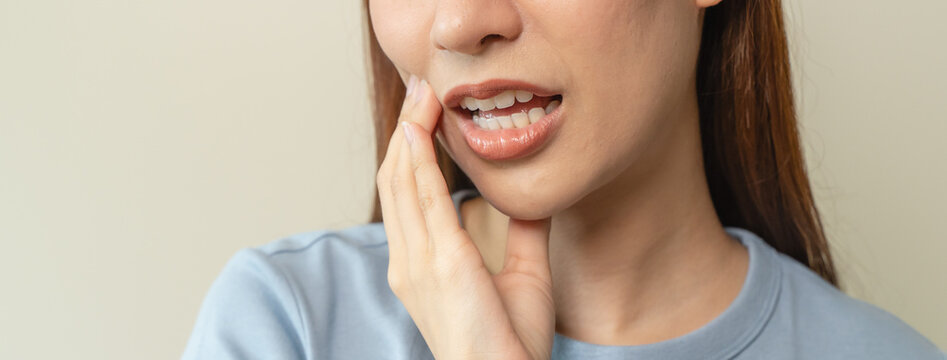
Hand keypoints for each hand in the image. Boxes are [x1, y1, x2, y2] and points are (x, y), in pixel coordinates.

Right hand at [376, 75, 554, 359]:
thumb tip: (532, 196)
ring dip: (411, 130)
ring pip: (402, 179)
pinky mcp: (439, 262)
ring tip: (423, 92)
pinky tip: (423, 128)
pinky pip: (422, 198)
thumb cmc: (508, 342)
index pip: (408, 194)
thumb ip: (522, 232)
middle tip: (422, 86)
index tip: (427, 112)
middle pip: (397, 178)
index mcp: (420, 264)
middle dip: (408, 128)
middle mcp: (409, 259)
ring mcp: (418, 261)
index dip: (412, 149)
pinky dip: (419, 157)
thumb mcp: (521, 276)